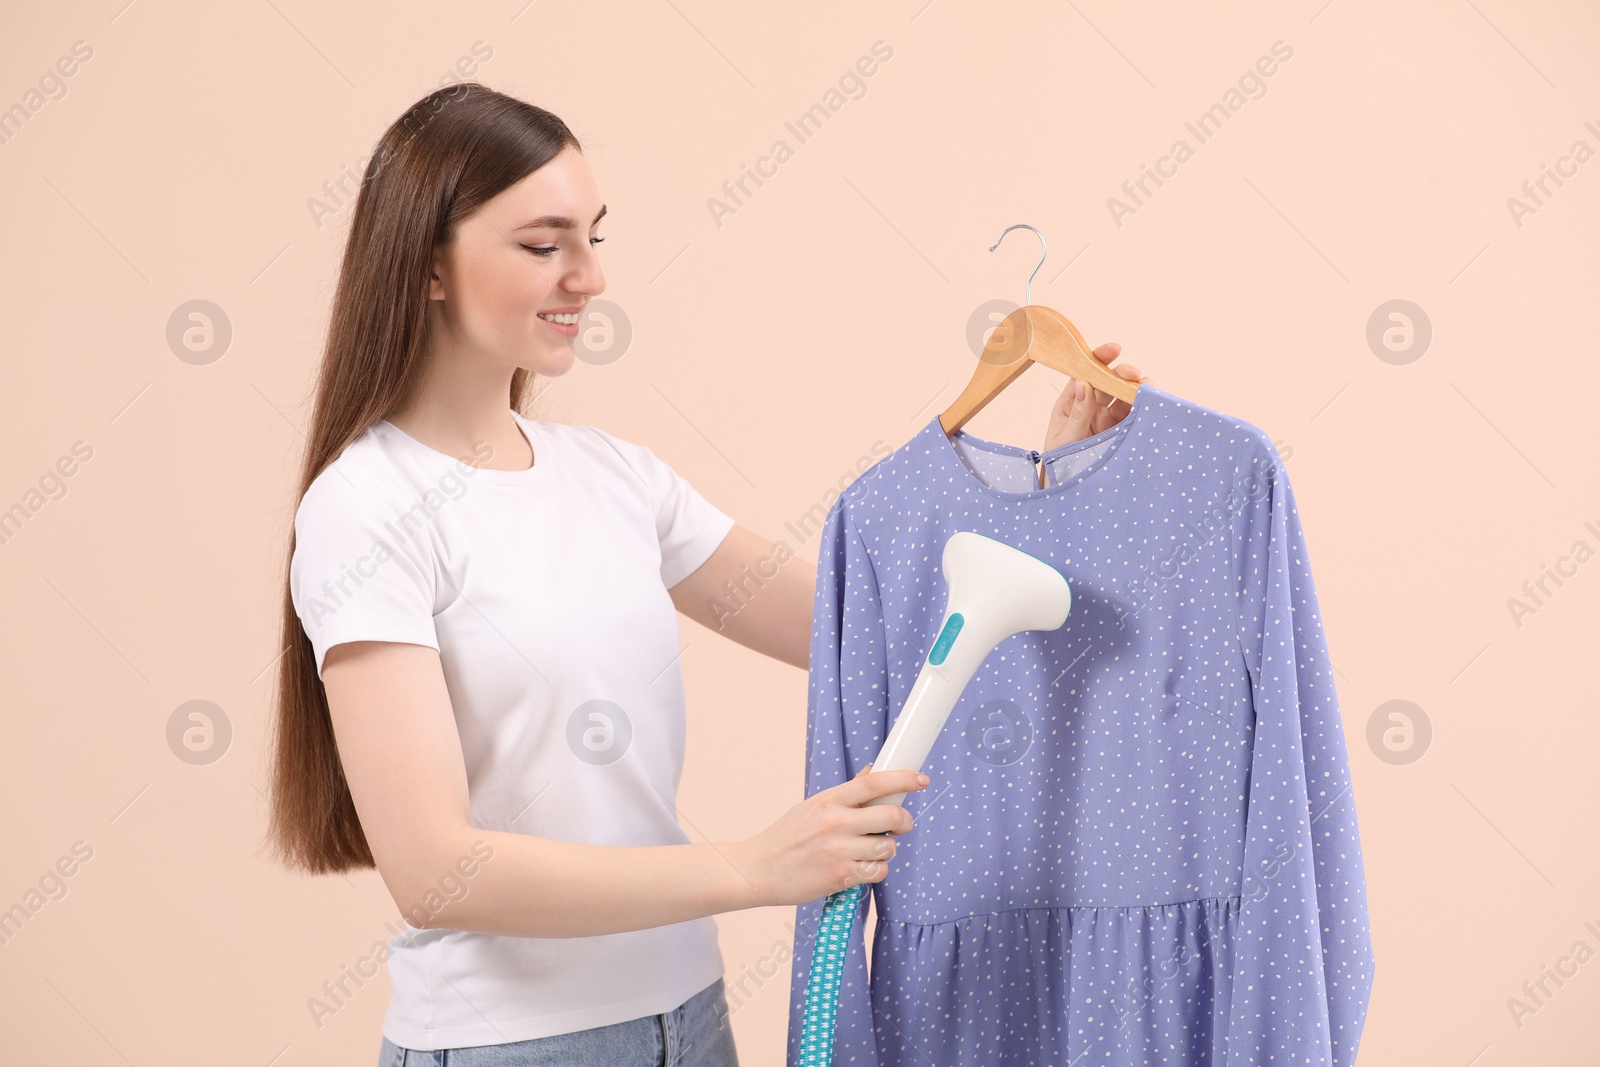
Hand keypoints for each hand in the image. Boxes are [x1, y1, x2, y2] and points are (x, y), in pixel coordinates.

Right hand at [732, 763, 925, 906]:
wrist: (758, 869)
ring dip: (887, 850)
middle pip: (891, 816)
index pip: (875, 783)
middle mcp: (836, 822)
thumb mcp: (812, 807)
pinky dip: (875, 870)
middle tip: (902, 826)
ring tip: (872, 851)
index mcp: (830, 800)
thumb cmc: (786, 837)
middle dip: (905, 821)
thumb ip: (845, 795)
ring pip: (888, 847)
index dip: (904, 779)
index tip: (922, 779)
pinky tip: (861, 868)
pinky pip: (877, 872)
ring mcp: (838, 850)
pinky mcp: (839, 876)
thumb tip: (872, 773)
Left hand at [1041, 342, 1148, 453]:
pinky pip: (1132, 415)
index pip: (1084, 374)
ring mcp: (1106, 419)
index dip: (1098, 359)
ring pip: (1123, 397)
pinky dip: (1142, 407)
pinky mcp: (1120, 432)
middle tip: (1133, 374)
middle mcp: (1090, 407)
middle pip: (1108, 382)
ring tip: (1146, 387)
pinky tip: (1149, 402)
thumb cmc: (1059, 464)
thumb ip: (1078, 413)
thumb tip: (1084, 383)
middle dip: (1122, 374)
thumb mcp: (1065, 439)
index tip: (1114, 350)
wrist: (1067, 491)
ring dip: (1135, 389)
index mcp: (1071, 403)